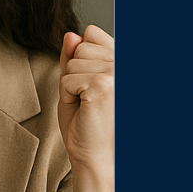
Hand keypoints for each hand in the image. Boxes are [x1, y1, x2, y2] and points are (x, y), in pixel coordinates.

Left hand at [59, 26, 114, 191]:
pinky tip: (86, 111)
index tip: (92, 85)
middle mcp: (124, 64)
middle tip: (88, 100)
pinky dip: (68, 96)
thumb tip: (70, 34)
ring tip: (88, 106)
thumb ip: (73, 58)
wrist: (95, 157)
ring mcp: (118, 73)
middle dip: (74, 74)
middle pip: (80, 47)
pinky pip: (68, 79)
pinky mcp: (105, 85)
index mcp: (122, 61)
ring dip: (71, 86)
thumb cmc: (87, 125)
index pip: (91, 34)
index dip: (81, 59)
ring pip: (72, 63)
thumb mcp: (76, 85)